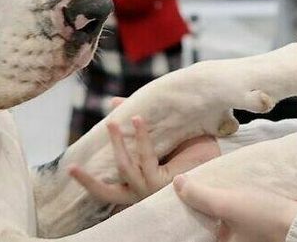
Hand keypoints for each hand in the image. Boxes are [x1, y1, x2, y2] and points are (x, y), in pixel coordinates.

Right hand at [69, 115, 220, 205]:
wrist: (222, 160)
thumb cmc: (193, 151)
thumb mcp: (162, 135)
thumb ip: (137, 124)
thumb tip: (113, 102)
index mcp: (141, 186)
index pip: (113, 179)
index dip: (95, 170)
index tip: (80, 159)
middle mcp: (144, 193)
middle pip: (109, 191)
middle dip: (90, 180)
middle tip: (74, 163)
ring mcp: (153, 190)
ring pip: (126, 168)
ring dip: (119, 143)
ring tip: (113, 120)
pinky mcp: (163, 184)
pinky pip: (146, 158)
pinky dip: (142, 138)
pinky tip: (139, 119)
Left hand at [173, 174, 296, 241]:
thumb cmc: (264, 218)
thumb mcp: (228, 204)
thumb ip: (201, 196)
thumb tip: (177, 183)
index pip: (196, 235)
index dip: (187, 221)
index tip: (181, 204)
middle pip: (209, 229)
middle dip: (202, 213)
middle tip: (196, 193)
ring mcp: (246, 239)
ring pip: (223, 225)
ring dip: (218, 210)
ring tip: (211, 190)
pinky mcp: (257, 231)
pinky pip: (236, 221)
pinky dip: (232, 210)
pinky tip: (232, 195)